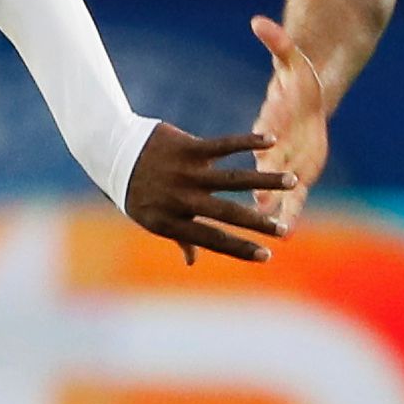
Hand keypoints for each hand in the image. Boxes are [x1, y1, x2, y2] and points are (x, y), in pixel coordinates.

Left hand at [123, 122, 294, 263]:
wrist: (111, 150)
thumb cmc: (134, 189)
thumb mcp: (150, 218)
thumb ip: (177, 236)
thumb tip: (193, 261)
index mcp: (170, 221)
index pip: (212, 239)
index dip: (240, 249)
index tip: (267, 256)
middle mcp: (180, 199)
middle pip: (227, 213)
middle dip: (258, 222)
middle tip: (284, 229)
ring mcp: (185, 172)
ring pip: (232, 179)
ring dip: (265, 179)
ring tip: (292, 181)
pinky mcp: (188, 147)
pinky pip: (224, 145)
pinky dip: (248, 142)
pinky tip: (271, 142)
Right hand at [246, 15, 332, 235]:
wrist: (307, 100)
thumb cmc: (298, 80)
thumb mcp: (292, 58)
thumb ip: (279, 42)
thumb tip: (259, 21)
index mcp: (273, 120)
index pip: (267, 129)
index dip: (267, 139)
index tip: (266, 148)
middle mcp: (276, 146)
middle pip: (271, 165)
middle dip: (268, 182)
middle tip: (261, 199)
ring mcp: (285, 163)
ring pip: (279, 189)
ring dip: (279, 208)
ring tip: (276, 230)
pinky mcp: (299, 174)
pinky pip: (294, 197)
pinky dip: (291, 213)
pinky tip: (286, 233)